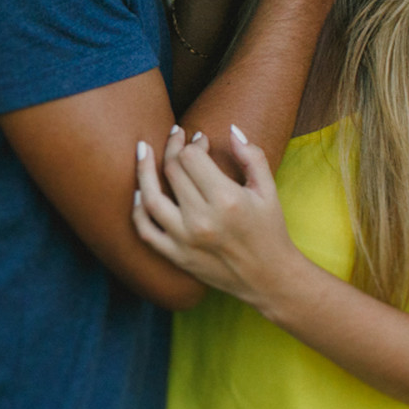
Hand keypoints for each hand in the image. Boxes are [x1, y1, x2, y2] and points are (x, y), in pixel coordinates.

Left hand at [132, 124, 299, 308]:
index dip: (192, 142)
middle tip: (176, 137)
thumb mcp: (268, 190)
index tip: (200, 139)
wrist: (270, 279)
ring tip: (143, 151)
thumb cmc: (270, 230)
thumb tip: (232, 130)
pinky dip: (138, 209)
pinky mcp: (176, 256)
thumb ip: (252, 156)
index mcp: (226, 200)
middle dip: (172, 148)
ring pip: (150, 197)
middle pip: (172, 171)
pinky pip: (145, 230)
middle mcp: (202, 220)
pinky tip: (139, 191)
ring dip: (143, 170)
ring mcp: (185, 240)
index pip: (191, 158)